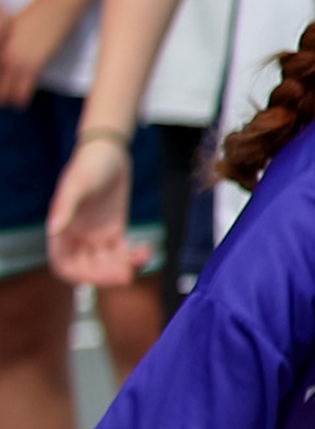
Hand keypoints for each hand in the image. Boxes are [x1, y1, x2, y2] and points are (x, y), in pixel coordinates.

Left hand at [0, 0, 63, 107]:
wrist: (56, 6)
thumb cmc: (38, 14)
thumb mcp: (13, 29)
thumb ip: (6, 45)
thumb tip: (7, 59)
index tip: (3, 87)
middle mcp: (1, 55)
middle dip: (0, 94)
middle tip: (4, 99)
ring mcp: (15, 60)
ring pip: (5, 92)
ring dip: (8, 99)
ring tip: (12, 102)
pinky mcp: (32, 65)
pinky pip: (22, 91)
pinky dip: (21, 100)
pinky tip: (22, 103)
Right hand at [45, 137, 143, 287]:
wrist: (110, 152)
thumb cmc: (89, 164)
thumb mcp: (76, 183)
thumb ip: (64, 206)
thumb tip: (53, 230)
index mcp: (61, 231)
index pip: (65, 265)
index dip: (80, 275)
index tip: (102, 275)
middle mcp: (76, 238)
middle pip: (87, 269)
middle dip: (106, 274)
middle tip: (127, 273)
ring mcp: (95, 236)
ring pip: (106, 263)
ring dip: (122, 267)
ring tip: (141, 257)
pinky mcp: (113, 231)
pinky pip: (121, 252)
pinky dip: (133, 256)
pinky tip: (146, 250)